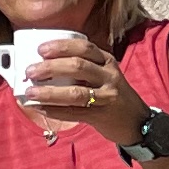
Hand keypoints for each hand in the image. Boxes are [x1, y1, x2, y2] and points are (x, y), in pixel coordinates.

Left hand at [21, 36, 145, 151]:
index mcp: (107, 61)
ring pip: (75, 92)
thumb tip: (44, 65)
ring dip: (49, 92)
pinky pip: (75, 113)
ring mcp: (107, 96)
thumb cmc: (112, 94)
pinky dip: (55, 111)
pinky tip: (41, 109)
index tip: (40, 49)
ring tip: (31, 93)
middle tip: (31, 71)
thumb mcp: (104, 74)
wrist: (137, 120)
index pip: (84, 47)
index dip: (61, 47)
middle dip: (50, 68)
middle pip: (78, 67)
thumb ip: (83, 67)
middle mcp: (109, 76)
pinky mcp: (102, 115)